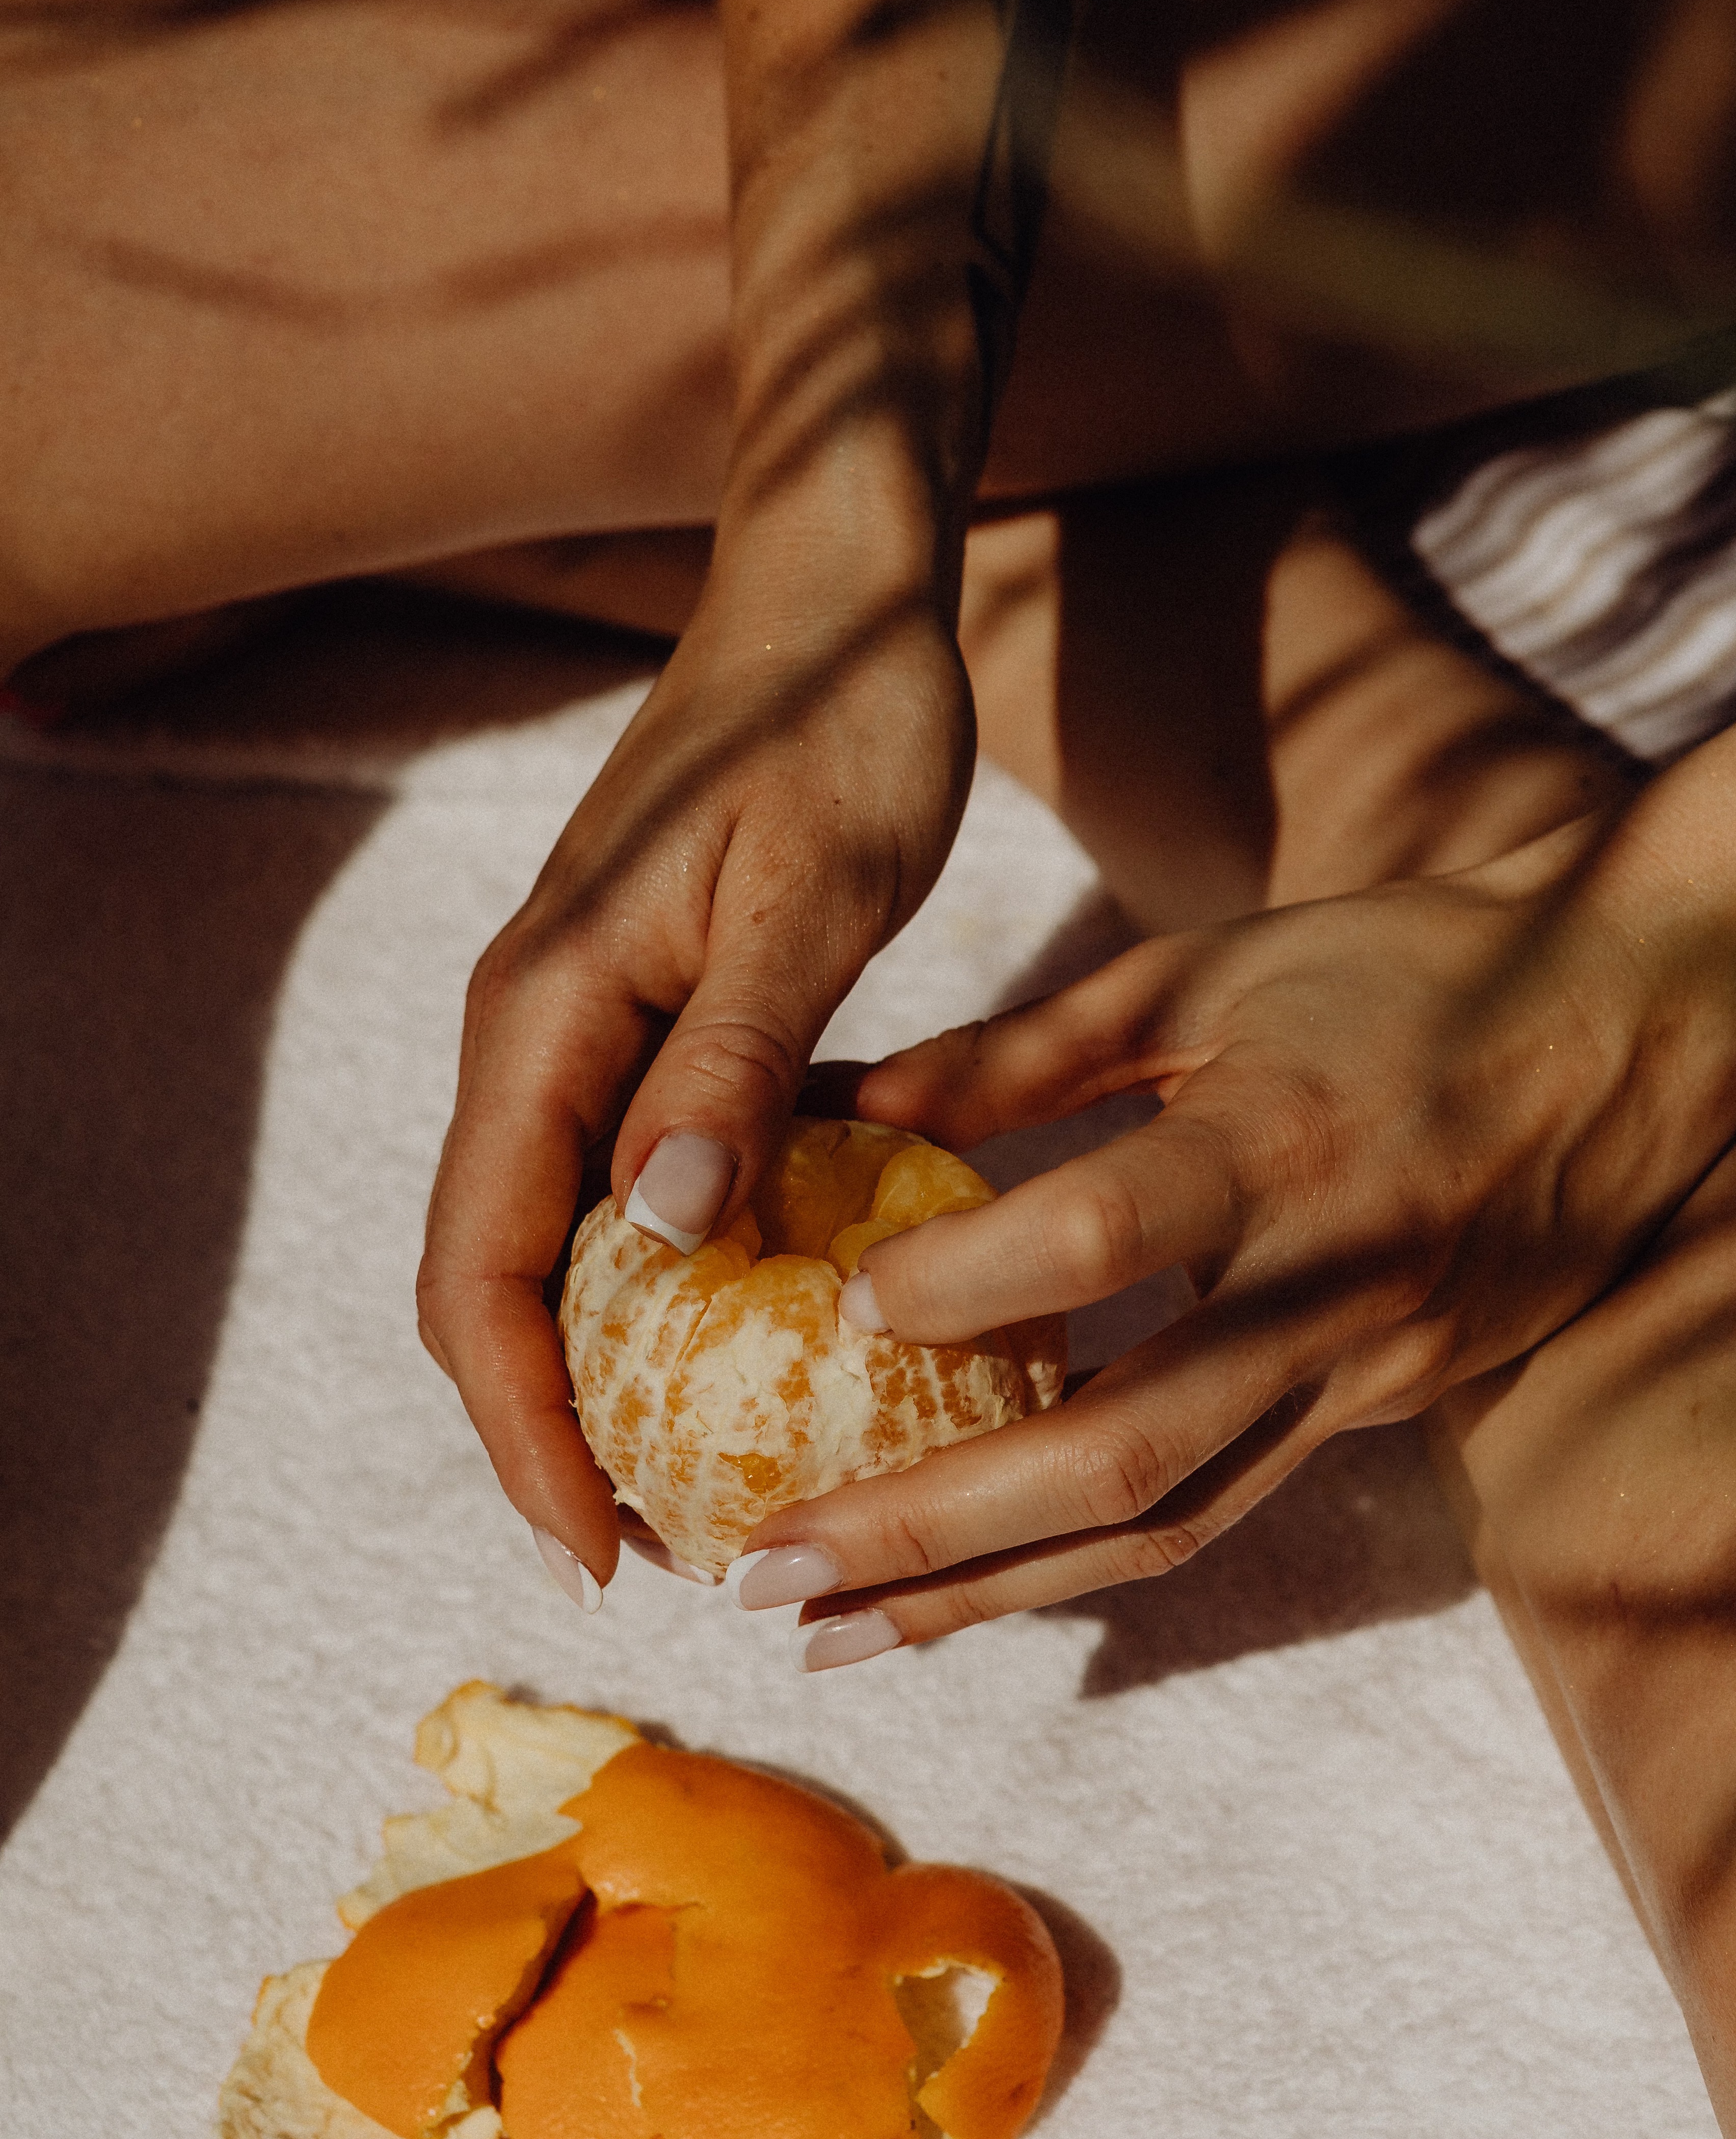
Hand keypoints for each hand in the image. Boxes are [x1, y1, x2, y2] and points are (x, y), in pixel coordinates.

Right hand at [415, 577, 973, 1592]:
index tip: (605, 1547)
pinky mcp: (646, 1011)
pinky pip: (624, 1176)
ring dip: (608, 1366)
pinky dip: (670, 1276)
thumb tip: (661, 1235)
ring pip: (556, 1235)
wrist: (839, 587)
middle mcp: (536, 1027)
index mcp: (549, 1009)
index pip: (488, 1266)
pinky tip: (754, 1333)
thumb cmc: (843, 716)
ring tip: (702, 1480)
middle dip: (551, 1428)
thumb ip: (737, 1060)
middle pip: (496, 1275)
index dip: (526, 1424)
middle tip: (659, 1551)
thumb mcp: (815, 893)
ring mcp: (584, 1019)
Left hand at [742, 825, 1715, 1649]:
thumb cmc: (1412, 964)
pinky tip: (966, 1585)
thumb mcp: (1217, 967)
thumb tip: (849, 1099)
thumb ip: (1033, 1046)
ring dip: (987, 1596)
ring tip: (830, 1638)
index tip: (823, 1313)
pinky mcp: (1386, 1407)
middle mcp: (1332, 1283)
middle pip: (1120, 1452)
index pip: (1107, 1236)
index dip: (962, 1285)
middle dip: (928, 1534)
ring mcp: (1370, 1368)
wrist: (1646, 1020)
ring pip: (1166, 1524)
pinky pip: (1218, 1506)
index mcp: (1286, 1140)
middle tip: (763, 1576)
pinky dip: (1082, 1557)